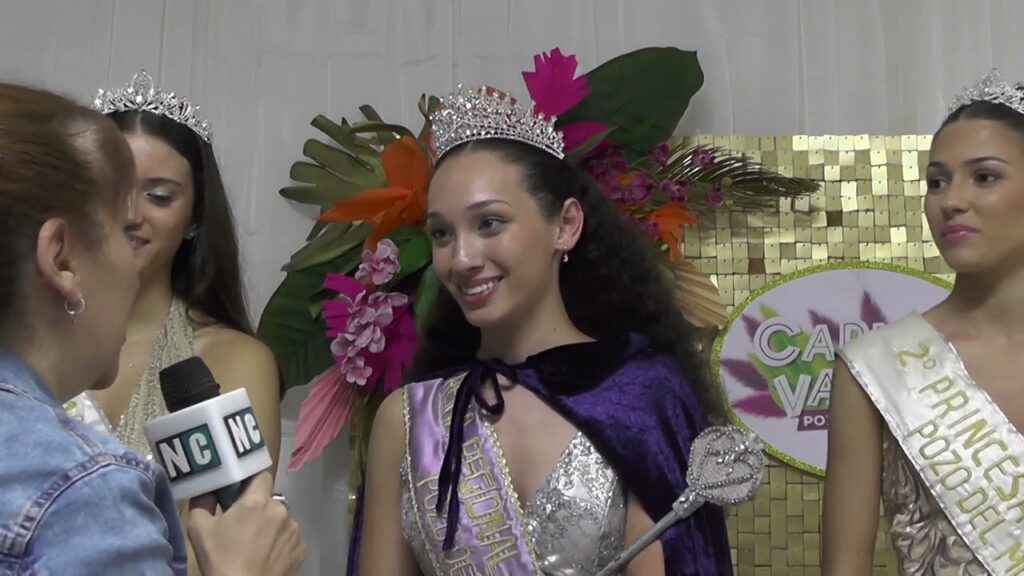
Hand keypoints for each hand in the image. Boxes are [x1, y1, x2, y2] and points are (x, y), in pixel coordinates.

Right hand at [186, 472, 305, 575]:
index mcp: (257, 501)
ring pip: (282, 519)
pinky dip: (281, 542)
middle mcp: (281, 510)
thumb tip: (209, 488)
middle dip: (259, 508)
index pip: (261, 476)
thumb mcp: (199, 528)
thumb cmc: (220, 559)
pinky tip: (268, 555)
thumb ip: (203, 500)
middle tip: (243, 525)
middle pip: (271, 500)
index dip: (250, 483)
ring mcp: (295, 530)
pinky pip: (290, 537)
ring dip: (271, 526)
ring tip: (255, 545)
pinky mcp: (302, 548)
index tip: (240, 494)